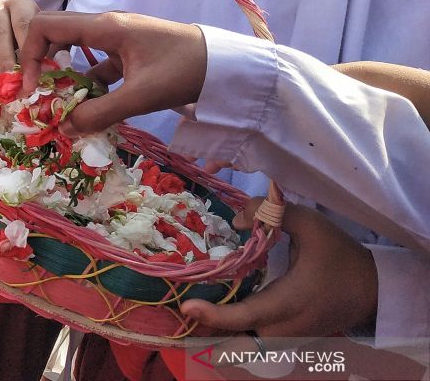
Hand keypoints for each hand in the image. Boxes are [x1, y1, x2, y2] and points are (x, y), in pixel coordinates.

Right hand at [8, 11, 207, 137]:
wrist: (226, 66)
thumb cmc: (185, 71)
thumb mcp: (141, 96)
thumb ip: (100, 112)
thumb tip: (64, 128)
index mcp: (104, 26)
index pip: (47, 26)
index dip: (30, 54)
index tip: (30, 86)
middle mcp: (106, 27)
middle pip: (55, 35)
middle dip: (39, 64)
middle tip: (36, 95)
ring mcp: (117, 41)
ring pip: (75, 54)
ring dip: (63, 78)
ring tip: (59, 108)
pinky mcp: (128, 56)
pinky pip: (96, 67)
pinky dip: (86, 86)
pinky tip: (88, 110)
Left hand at [180, 199, 377, 337]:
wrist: (375, 288)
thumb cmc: (341, 256)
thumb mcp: (311, 224)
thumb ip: (271, 213)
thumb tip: (235, 218)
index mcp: (287, 302)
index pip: (245, 316)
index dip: (215, 316)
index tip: (188, 308)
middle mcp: (285, 327)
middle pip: (237, 340)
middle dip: (208, 329)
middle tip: (182, 309)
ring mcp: (288, 337)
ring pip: (246, 345)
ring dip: (220, 333)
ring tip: (195, 312)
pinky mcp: (291, 337)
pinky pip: (256, 341)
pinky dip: (236, 333)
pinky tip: (218, 313)